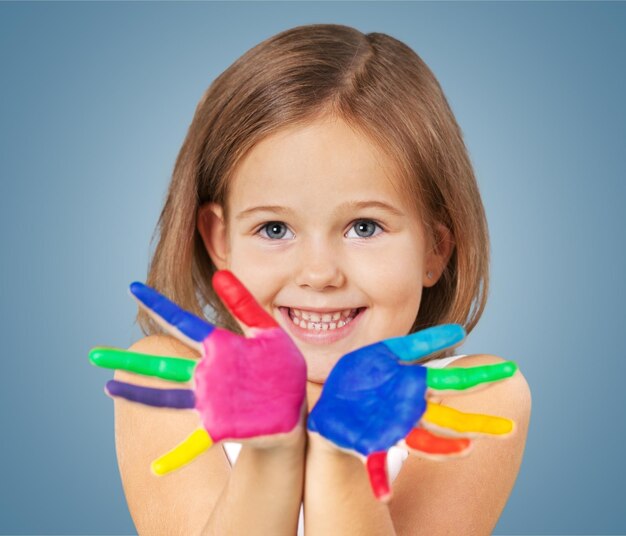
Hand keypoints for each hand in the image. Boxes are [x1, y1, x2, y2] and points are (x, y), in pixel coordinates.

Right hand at [89, 270, 306, 474]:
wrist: (297, 408)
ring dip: (138, 396)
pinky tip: (156, 468)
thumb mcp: (266, 332)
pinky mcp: (223, 426)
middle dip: (129, 359)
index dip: (158, 306)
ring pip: (167, 397)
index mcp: (219, 347)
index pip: (183, 322)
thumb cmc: (282, 369)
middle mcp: (207, 373)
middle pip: (162, 363)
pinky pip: (194, 444)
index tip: (133, 288)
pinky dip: (175, 457)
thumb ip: (243, 304)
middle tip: (94, 353)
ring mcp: (211, 400)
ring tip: (108, 389)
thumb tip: (219, 273)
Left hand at [307, 324, 517, 501]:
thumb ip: (421, 343)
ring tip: (468, 448)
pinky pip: (375, 466)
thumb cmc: (362, 378)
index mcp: (415, 388)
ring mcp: (393, 429)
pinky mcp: (369, 443)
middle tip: (509, 429)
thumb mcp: (388, 352)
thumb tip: (460, 330)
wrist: (330, 404)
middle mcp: (411, 412)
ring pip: (424, 442)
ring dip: (445, 448)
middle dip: (478, 425)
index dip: (481, 376)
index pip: (453, 381)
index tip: (510, 370)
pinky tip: (384, 495)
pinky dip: (380, 481)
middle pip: (449, 420)